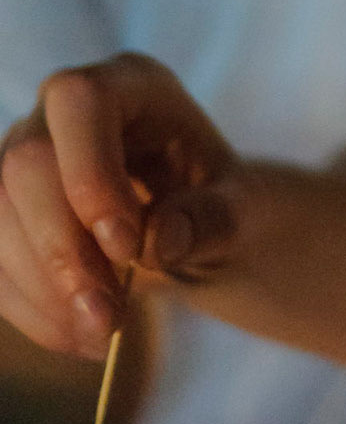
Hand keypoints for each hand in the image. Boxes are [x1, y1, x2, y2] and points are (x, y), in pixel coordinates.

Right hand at [0, 53, 243, 358]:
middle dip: (61, 248)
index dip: (88, 174)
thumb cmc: (226, 205)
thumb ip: (215, 218)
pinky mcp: (10, 213)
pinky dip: (33, 309)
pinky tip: (80, 337)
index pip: (81, 103)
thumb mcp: (244, 211)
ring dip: (43, 287)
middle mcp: (65, 113)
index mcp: (133, 85)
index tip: (126, 248)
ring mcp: (26, 159)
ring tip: (102, 334)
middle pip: (25, 163)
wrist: (205, 231)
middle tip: (109, 316)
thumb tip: (162, 238)